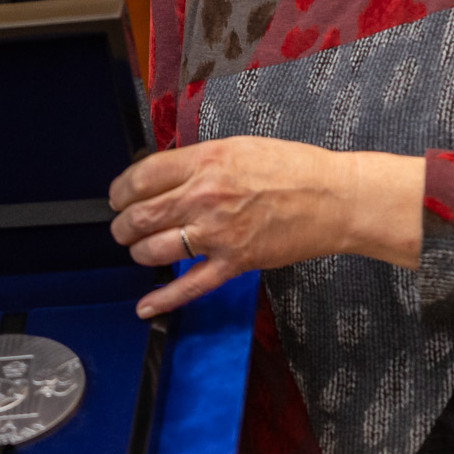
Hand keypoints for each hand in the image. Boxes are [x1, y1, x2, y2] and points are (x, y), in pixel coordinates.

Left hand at [108, 138, 422, 317]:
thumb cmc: (293, 169)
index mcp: (206, 162)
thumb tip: (164, 174)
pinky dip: (163, 299)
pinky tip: (145, 306)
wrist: (334, 198)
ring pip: (154, 249)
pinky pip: (189, 285)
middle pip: (140, 215)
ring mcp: (219, 232)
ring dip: (139, 253)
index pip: (142, 176)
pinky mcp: (235, 262)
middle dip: (123, 225)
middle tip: (123, 227)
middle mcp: (206, 196)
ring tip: (141, 250)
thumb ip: (199, 161)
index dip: (121, 190)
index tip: (118, 197)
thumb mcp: (238, 148)